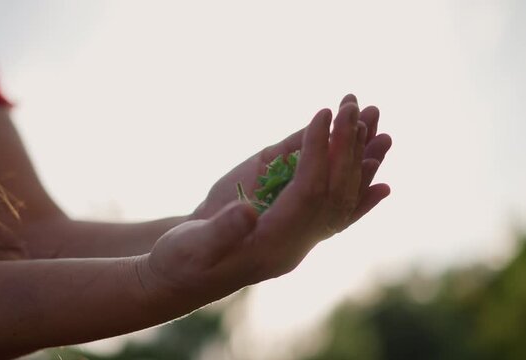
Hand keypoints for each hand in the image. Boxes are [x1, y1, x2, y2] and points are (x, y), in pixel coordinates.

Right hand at [139, 100, 391, 306]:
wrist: (182, 277)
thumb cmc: (181, 262)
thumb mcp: (195, 247)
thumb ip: (222, 231)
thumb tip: (247, 211)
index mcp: (274, 245)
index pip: (308, 195)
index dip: (318, 154)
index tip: (323, 116)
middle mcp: (294, 241)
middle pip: (333, 193)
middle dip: (348, 150)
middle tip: (360, 109)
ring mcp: (294, 234)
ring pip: (338, 199)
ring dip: (359, 165)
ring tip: (381, 129)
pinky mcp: (288, 226)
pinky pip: (330, 208)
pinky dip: (356, 192)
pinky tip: (376, 176)